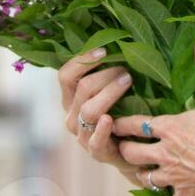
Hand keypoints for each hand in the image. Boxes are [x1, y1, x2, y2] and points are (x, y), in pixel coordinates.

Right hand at [58, 47, 144, 188]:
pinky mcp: (96, 152)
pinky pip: (95, 140)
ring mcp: (82, 135)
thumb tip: (120, 43)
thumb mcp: (109, 93)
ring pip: (89, 110)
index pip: (65, 76)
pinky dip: (102, 129)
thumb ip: (107, 74)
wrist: (129, 151)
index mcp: (71, 100)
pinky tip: (109, 119)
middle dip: (105, 74)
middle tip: (126, 68)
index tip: (104, 50)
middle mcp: (72, 116)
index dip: (82, 60)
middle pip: (82, 88)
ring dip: (110, 92)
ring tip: (128, 80)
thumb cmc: (120, 115)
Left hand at [112, 37, 194, 195]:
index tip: (110, 119)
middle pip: (131, 154)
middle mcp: (164, 153)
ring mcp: (172, 176)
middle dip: (124, 150)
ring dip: (141, 175)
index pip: (133, 124)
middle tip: (121, 146)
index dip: (120, 123)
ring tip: (138, 171)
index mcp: (167, 128)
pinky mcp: (184, 193)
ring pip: (144, 178)